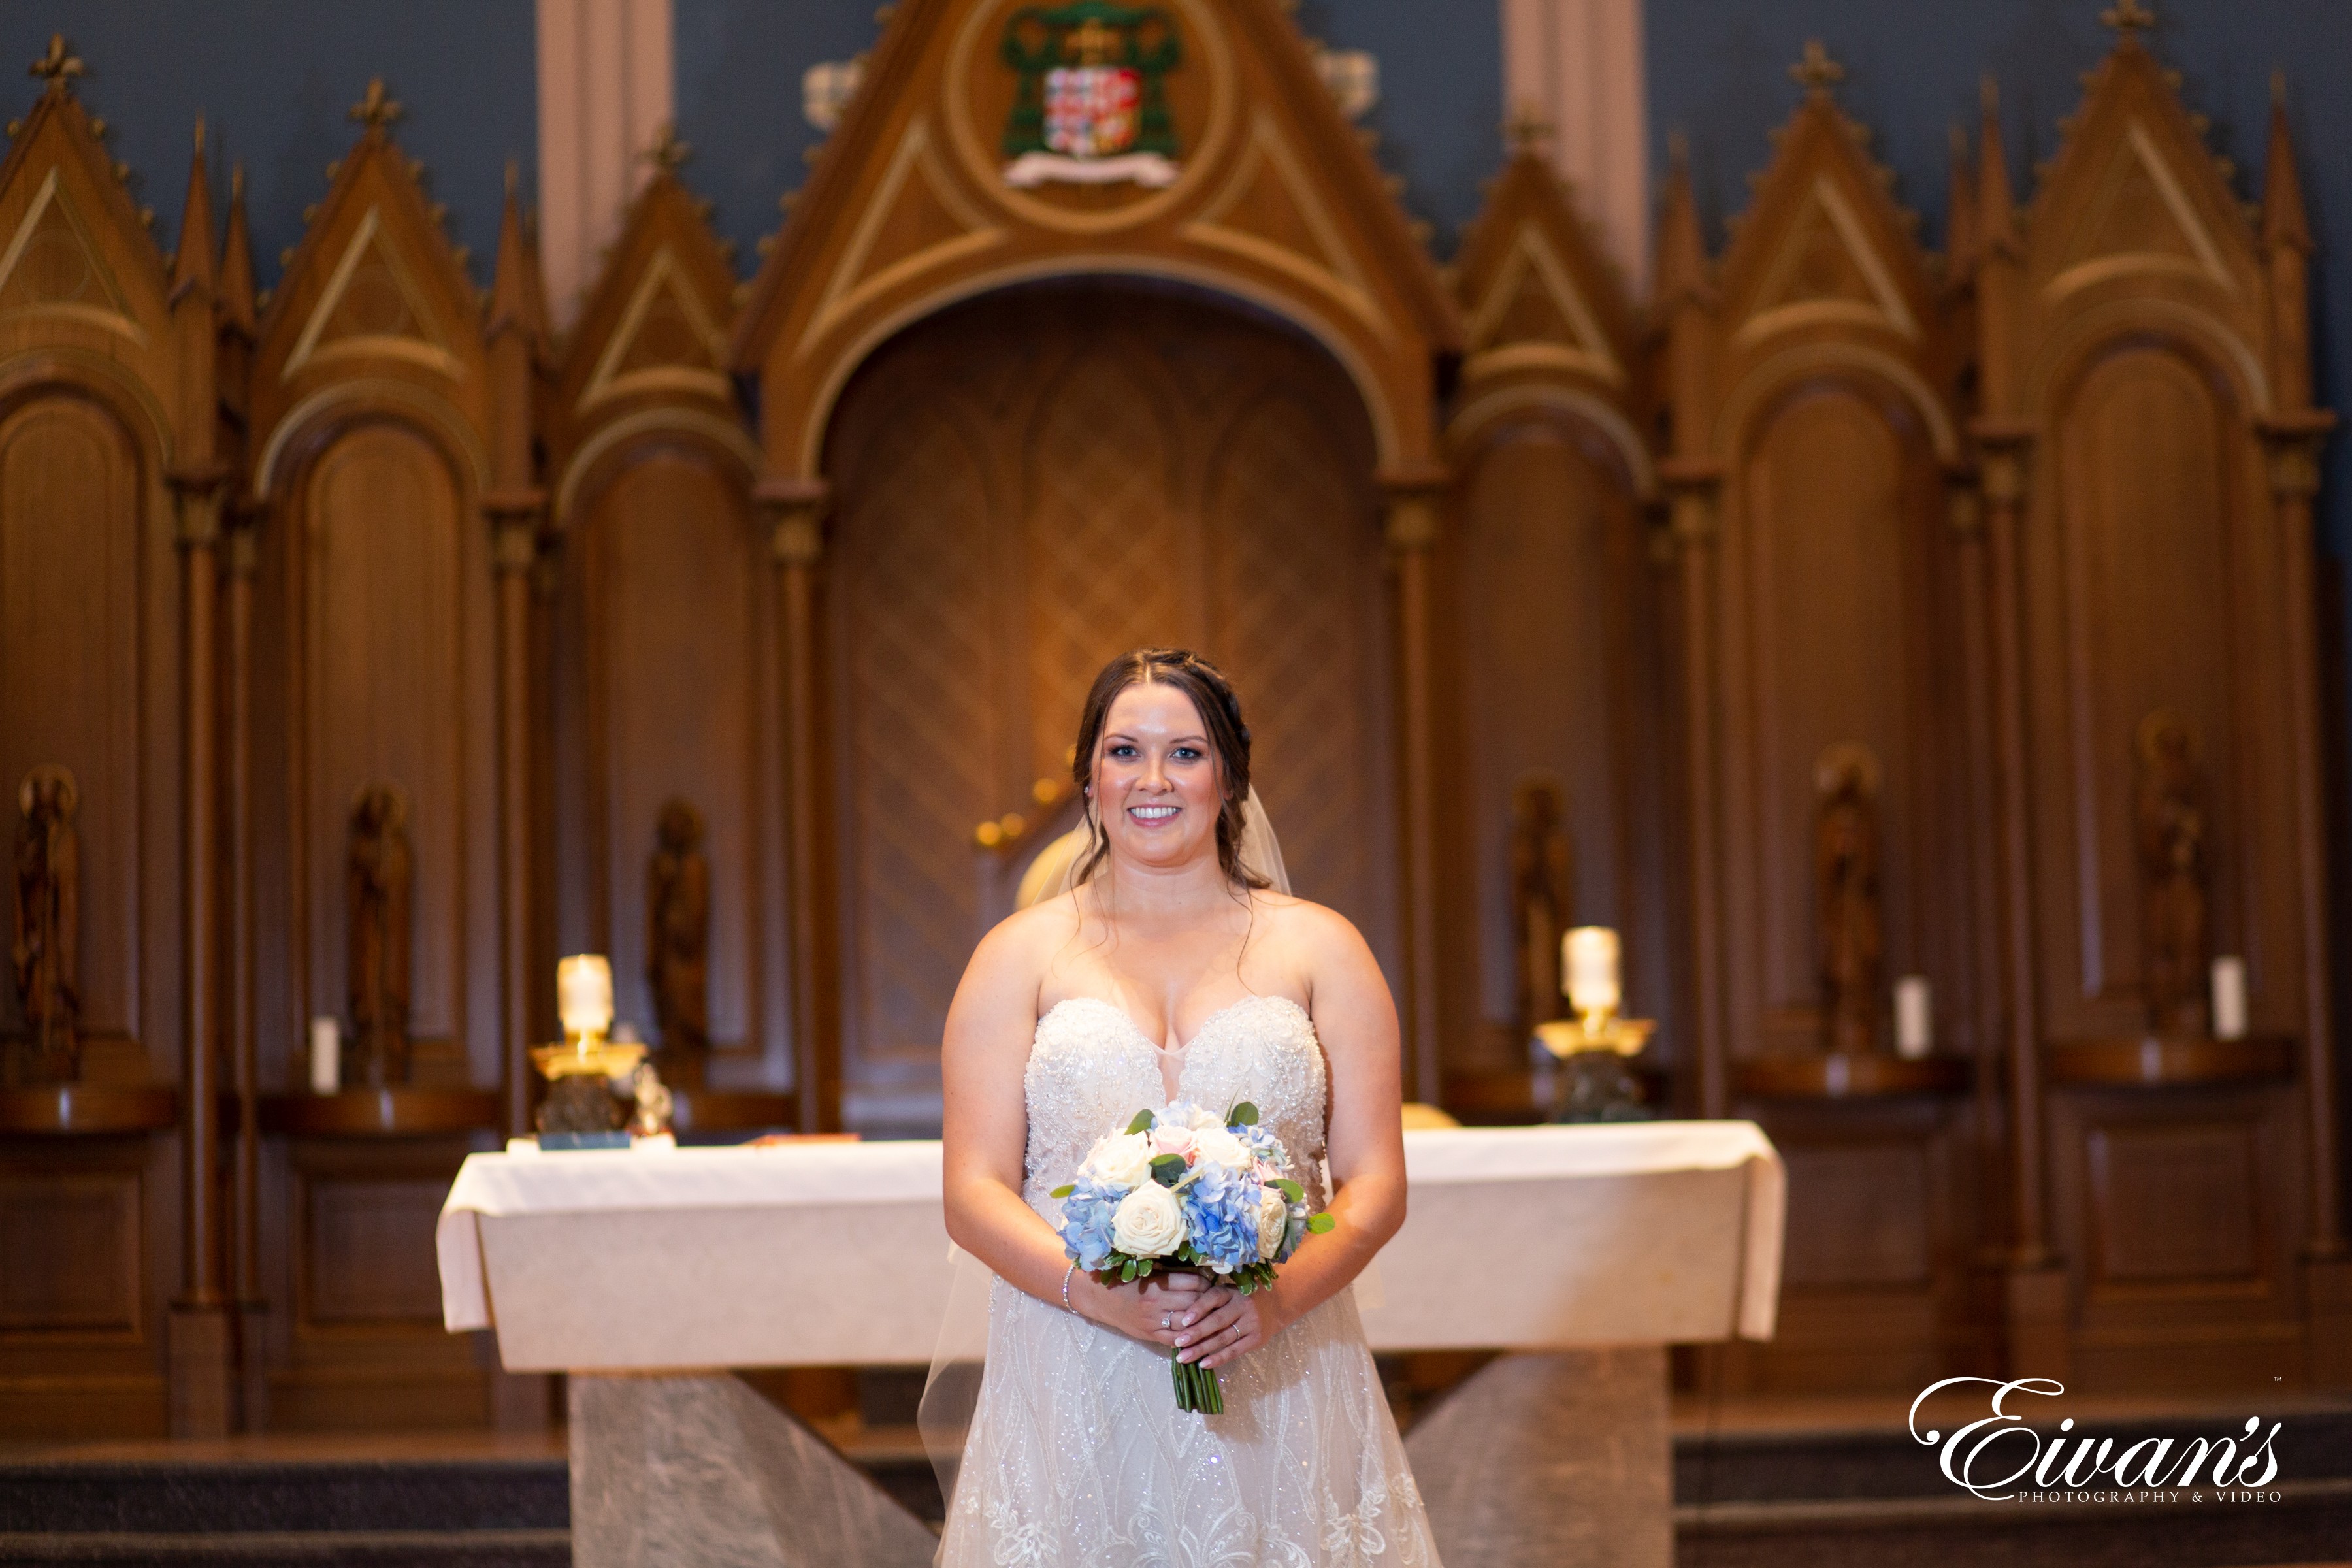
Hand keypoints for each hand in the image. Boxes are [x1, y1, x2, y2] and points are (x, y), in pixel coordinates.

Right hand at [1075, 1269, 1232, 1350]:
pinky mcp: (1150, 1335)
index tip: (1213, 1283)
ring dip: (1202, 1321)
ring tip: (1212, 1317)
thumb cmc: (1125, 1279)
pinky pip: (1174, 1340)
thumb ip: (1172, 1272)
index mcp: (1157, 1283)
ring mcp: (1153, 1322)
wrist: (1100, 1298)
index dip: (1207, 1284)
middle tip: (1217, 1300)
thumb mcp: (1148, 1270)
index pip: (1193, 1283)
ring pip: (1187, 1324)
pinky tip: (1198, 1335)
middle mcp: (1157, 1303)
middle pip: (1194, 1303)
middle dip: (1208, 1302)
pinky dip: (1188, 1338)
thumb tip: (1201, 1273)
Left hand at [1174, 1282, 1285, 1369]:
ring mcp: (1251, 1323)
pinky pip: (1234, 1351)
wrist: (1274, 1306)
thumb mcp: (1227, 1295)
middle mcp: (1242, 1306)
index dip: (1198, 1308)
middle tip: (1178, 1342)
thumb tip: (1181, 1321)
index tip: (1183, 1321)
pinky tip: (1203, 1364)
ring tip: (1183, 1357)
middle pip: (1217, 1321)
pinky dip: (1218, 1358)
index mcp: (1231, 1292)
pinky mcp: (1256, 1339)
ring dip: (1201, 1349)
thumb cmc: (1239, 1301)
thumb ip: (1209, 1304)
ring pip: (1223, 1338)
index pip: (1213, 1297)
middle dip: (1195, 1333)